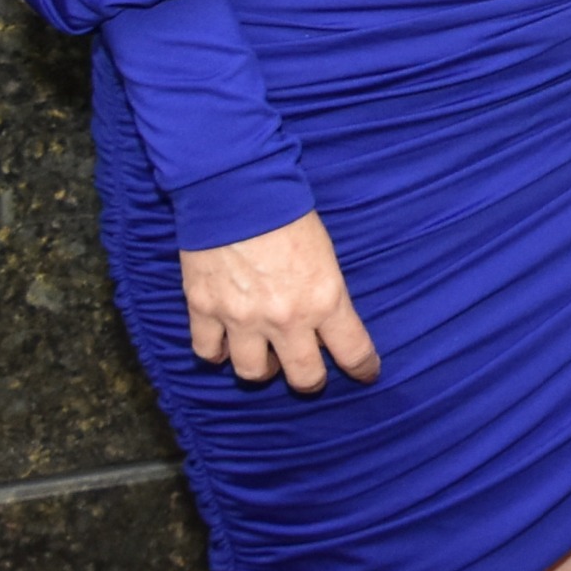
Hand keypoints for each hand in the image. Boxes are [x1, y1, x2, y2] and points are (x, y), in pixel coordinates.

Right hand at [181, 212, 379, 394]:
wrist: (237, 189)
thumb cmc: (288, 213)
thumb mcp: (325, 254)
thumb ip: (324, 293)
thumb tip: (321, 322)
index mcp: (324, 300)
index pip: (353, 352)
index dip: (363, 368)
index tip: (366, 373)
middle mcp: (285, 318)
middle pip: (303, 377)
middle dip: (310, 380)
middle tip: (309, 372)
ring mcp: (241, 318)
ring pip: (253, 373)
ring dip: (263, 369)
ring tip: (265, 356)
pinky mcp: (204, 309)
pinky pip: (208, 351)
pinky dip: (216, 353)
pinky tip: (224, 345)